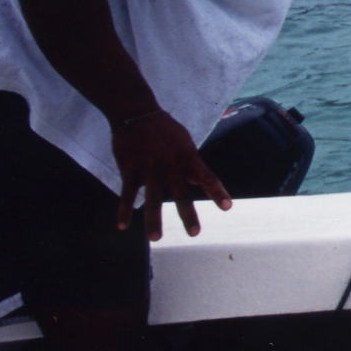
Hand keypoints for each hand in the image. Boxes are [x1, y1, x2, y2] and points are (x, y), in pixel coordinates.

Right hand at [111, 109, 231, 240]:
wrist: (136, 111)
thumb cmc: (164, 129)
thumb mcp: (184, 141)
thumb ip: (190, 162)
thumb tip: (199, 181)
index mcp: (187, 156)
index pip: (206, 176)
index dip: (217, 191)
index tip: (227, 207)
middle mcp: (170, 163)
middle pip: (180, 192)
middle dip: (187, 213)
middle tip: (194, 233)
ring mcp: (149, 166)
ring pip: (152, 197)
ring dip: (153, 219)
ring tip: (156, 238)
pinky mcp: (130, 167)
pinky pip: (127, 192)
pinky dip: (124, 209)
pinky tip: (122, 225)